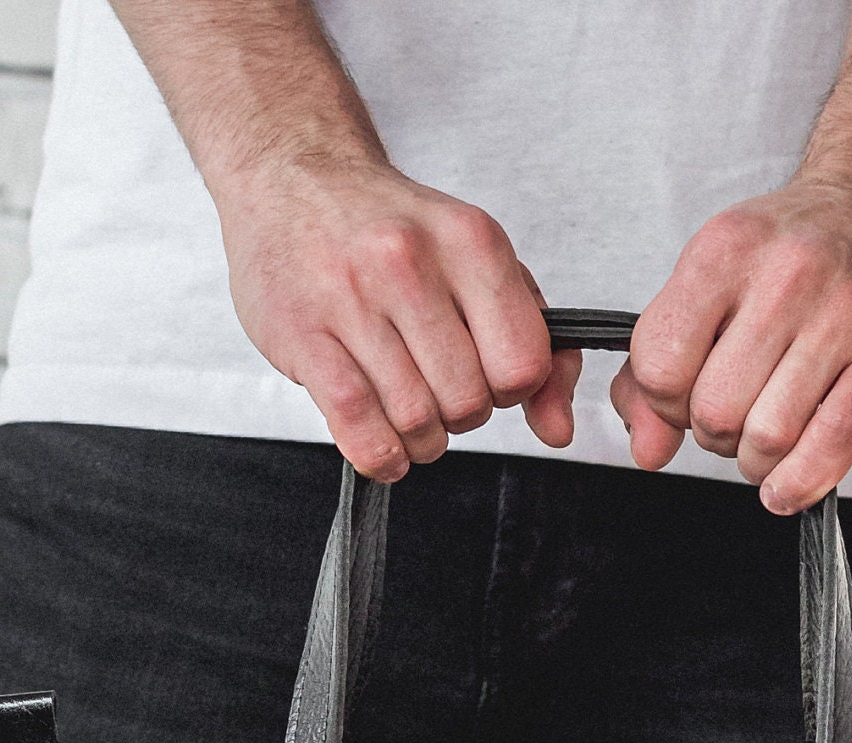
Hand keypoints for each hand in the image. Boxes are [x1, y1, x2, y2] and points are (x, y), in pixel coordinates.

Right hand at [213, 156, 576, 481]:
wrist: (292, 178)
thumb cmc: (392, 231)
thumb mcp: (479, 264)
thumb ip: (534, 342)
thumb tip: (559, 429)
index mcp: (469, 240)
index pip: (522, 364)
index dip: (511, 388)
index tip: (487, 372)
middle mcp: (410, 263)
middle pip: (468, 401)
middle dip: (460, 416)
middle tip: (439, 390)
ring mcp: (351, 299)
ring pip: (415, 421)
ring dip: (419, 440)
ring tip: (408, 412)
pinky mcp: (303, 335)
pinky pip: (359, 428)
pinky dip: (381, 455)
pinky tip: (385, 445)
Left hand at [614, 179, 851, 513]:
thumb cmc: (799, 246)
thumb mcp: (713, 279)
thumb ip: (660, 363)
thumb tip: (646, 447)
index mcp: (725, 251)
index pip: (659, 367)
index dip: (664, 403)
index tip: (685, 397)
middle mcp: (784, 278)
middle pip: (714, 411)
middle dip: (714, 434)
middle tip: (735, 414)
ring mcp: (841, 317)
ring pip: (767, 438)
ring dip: (757, 459)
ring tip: (767, 432)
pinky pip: (828, 447)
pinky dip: (797, 482)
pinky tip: (786, 481)